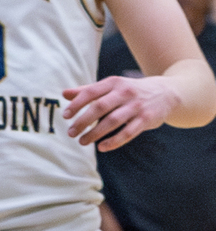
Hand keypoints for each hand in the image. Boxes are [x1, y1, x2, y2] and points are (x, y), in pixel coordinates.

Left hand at [63, 74, 180, 152]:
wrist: (166, 92)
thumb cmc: (131, 90)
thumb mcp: (111, 86)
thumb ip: (88, 90)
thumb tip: (64, 94)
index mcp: (113, 83)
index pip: (90, 92)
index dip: (77, 104)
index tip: (65, 116)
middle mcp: (124, 92)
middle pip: (99, 107)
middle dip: (83, 121)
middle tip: (70, 133)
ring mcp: (136, 106)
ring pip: (112, 121)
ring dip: (95, 133)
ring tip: (82, 142)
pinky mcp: (147, 119)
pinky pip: (128, 132)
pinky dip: (114, 141)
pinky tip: (102, 147)